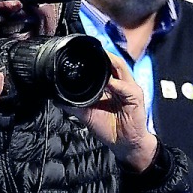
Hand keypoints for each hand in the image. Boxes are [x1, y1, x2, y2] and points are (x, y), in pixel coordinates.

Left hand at [68, 53, 157, 170]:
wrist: (124, 144)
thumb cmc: (109, 127)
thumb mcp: (88, 114)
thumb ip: (75, 104)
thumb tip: (57, 98)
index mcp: (112, 85)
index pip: (104, 66)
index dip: (95, 58)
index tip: (80, 52)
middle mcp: (121, 83)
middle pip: (113, 62)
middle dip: (103, 54)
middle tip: (89, 48)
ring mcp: (130, 89)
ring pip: (121, 69)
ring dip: (110, 63)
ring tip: (99, 57)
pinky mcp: (136, 98)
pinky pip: (125, 88)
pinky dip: (117, 84)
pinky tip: (109, 83)